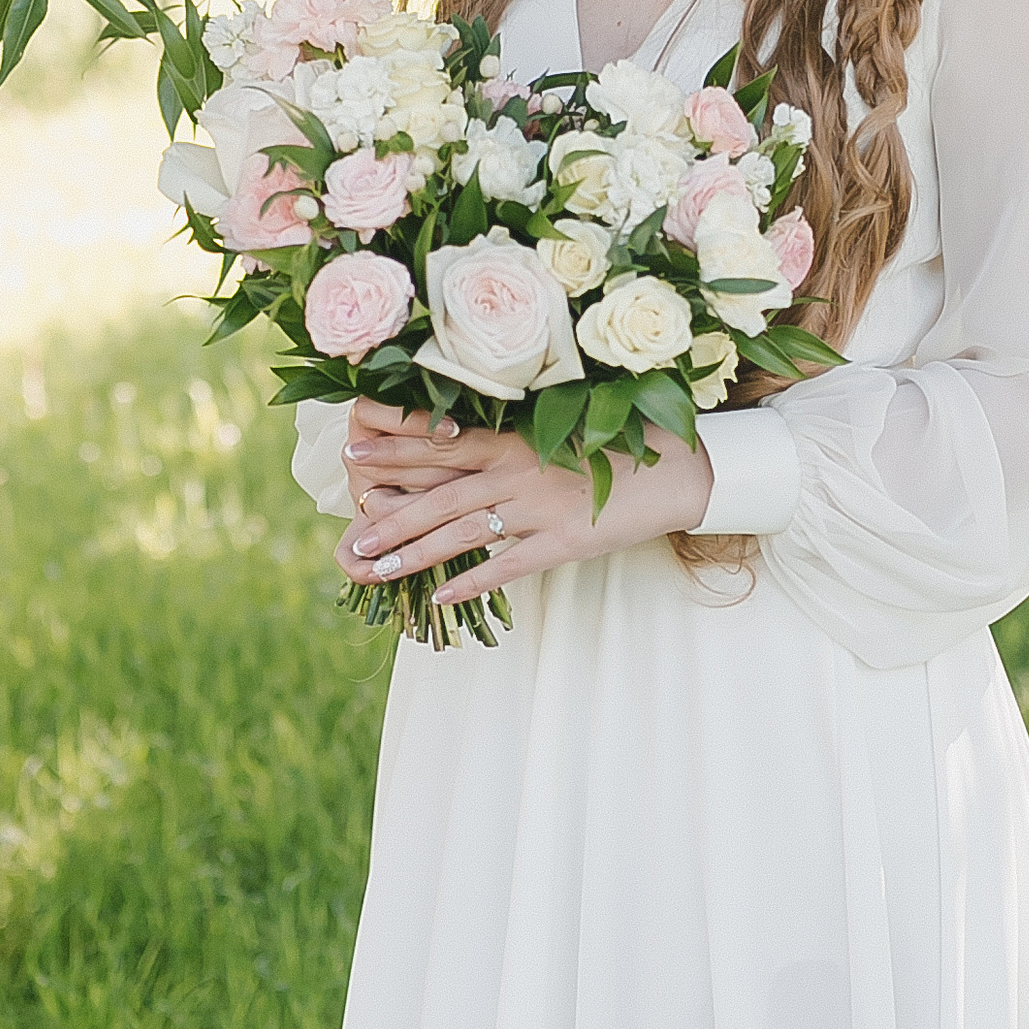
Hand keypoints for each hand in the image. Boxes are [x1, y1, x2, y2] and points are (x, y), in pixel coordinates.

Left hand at [338, 398, 711, 608]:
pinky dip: (471, 581)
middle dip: (390, 513)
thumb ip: (511, 442)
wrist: (677, 469)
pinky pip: (507, 565)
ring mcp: (538, 507)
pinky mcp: (562, 541)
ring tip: (376, 569)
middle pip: (439, 493)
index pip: (440, 442)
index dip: (394, 447)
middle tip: (351, 532)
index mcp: (514, 438)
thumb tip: (461, 446)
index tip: (352, 449)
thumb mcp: (559, 431)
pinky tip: (439, 596)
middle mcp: (518, 470)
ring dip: (415, 551)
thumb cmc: (617, 445)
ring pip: (462, 531)